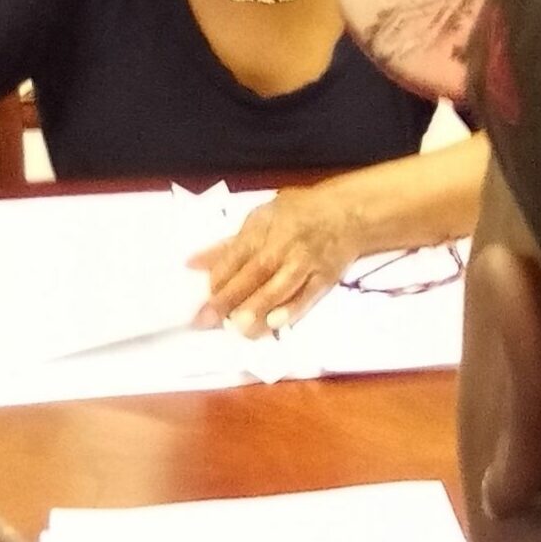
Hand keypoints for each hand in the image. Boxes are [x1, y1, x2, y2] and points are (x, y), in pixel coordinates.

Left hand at [189, 187, 361, 336]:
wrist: (349, 213)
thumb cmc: (299, 214)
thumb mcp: (260, 218)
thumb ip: (227, 246)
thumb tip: (191, 264)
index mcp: (264, 228)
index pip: (236, 255)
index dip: (218, 279)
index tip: (200, 301)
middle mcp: (284, 244)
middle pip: (255, 273)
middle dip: (230, 298)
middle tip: (207, 321)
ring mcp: (306, 262)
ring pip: (280, 287)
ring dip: (258, 307)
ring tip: (238, 328)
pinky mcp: (325, 278)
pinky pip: (307, 296)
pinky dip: (292, 310)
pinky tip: (274, 324)